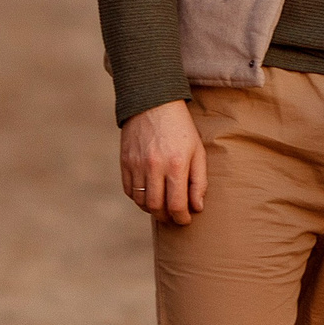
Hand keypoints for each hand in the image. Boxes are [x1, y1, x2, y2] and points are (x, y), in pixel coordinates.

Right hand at [120, 100, 205, 224]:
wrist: (153, 104)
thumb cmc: (181, 129)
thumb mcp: (198, 152)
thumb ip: (199, 181)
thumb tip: (197, 207)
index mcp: (176, 165)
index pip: (177, 204)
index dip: (182, 218)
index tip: (186, 220)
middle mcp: (154, 166)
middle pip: (156, 207)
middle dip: (166, 217)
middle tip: (174, 217)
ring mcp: (136, 164)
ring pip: (141, 201)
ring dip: (151, 210)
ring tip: (162, 208)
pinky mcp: (124, 161)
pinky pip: (129, 190)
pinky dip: (138, 198)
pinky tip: (148, 195)